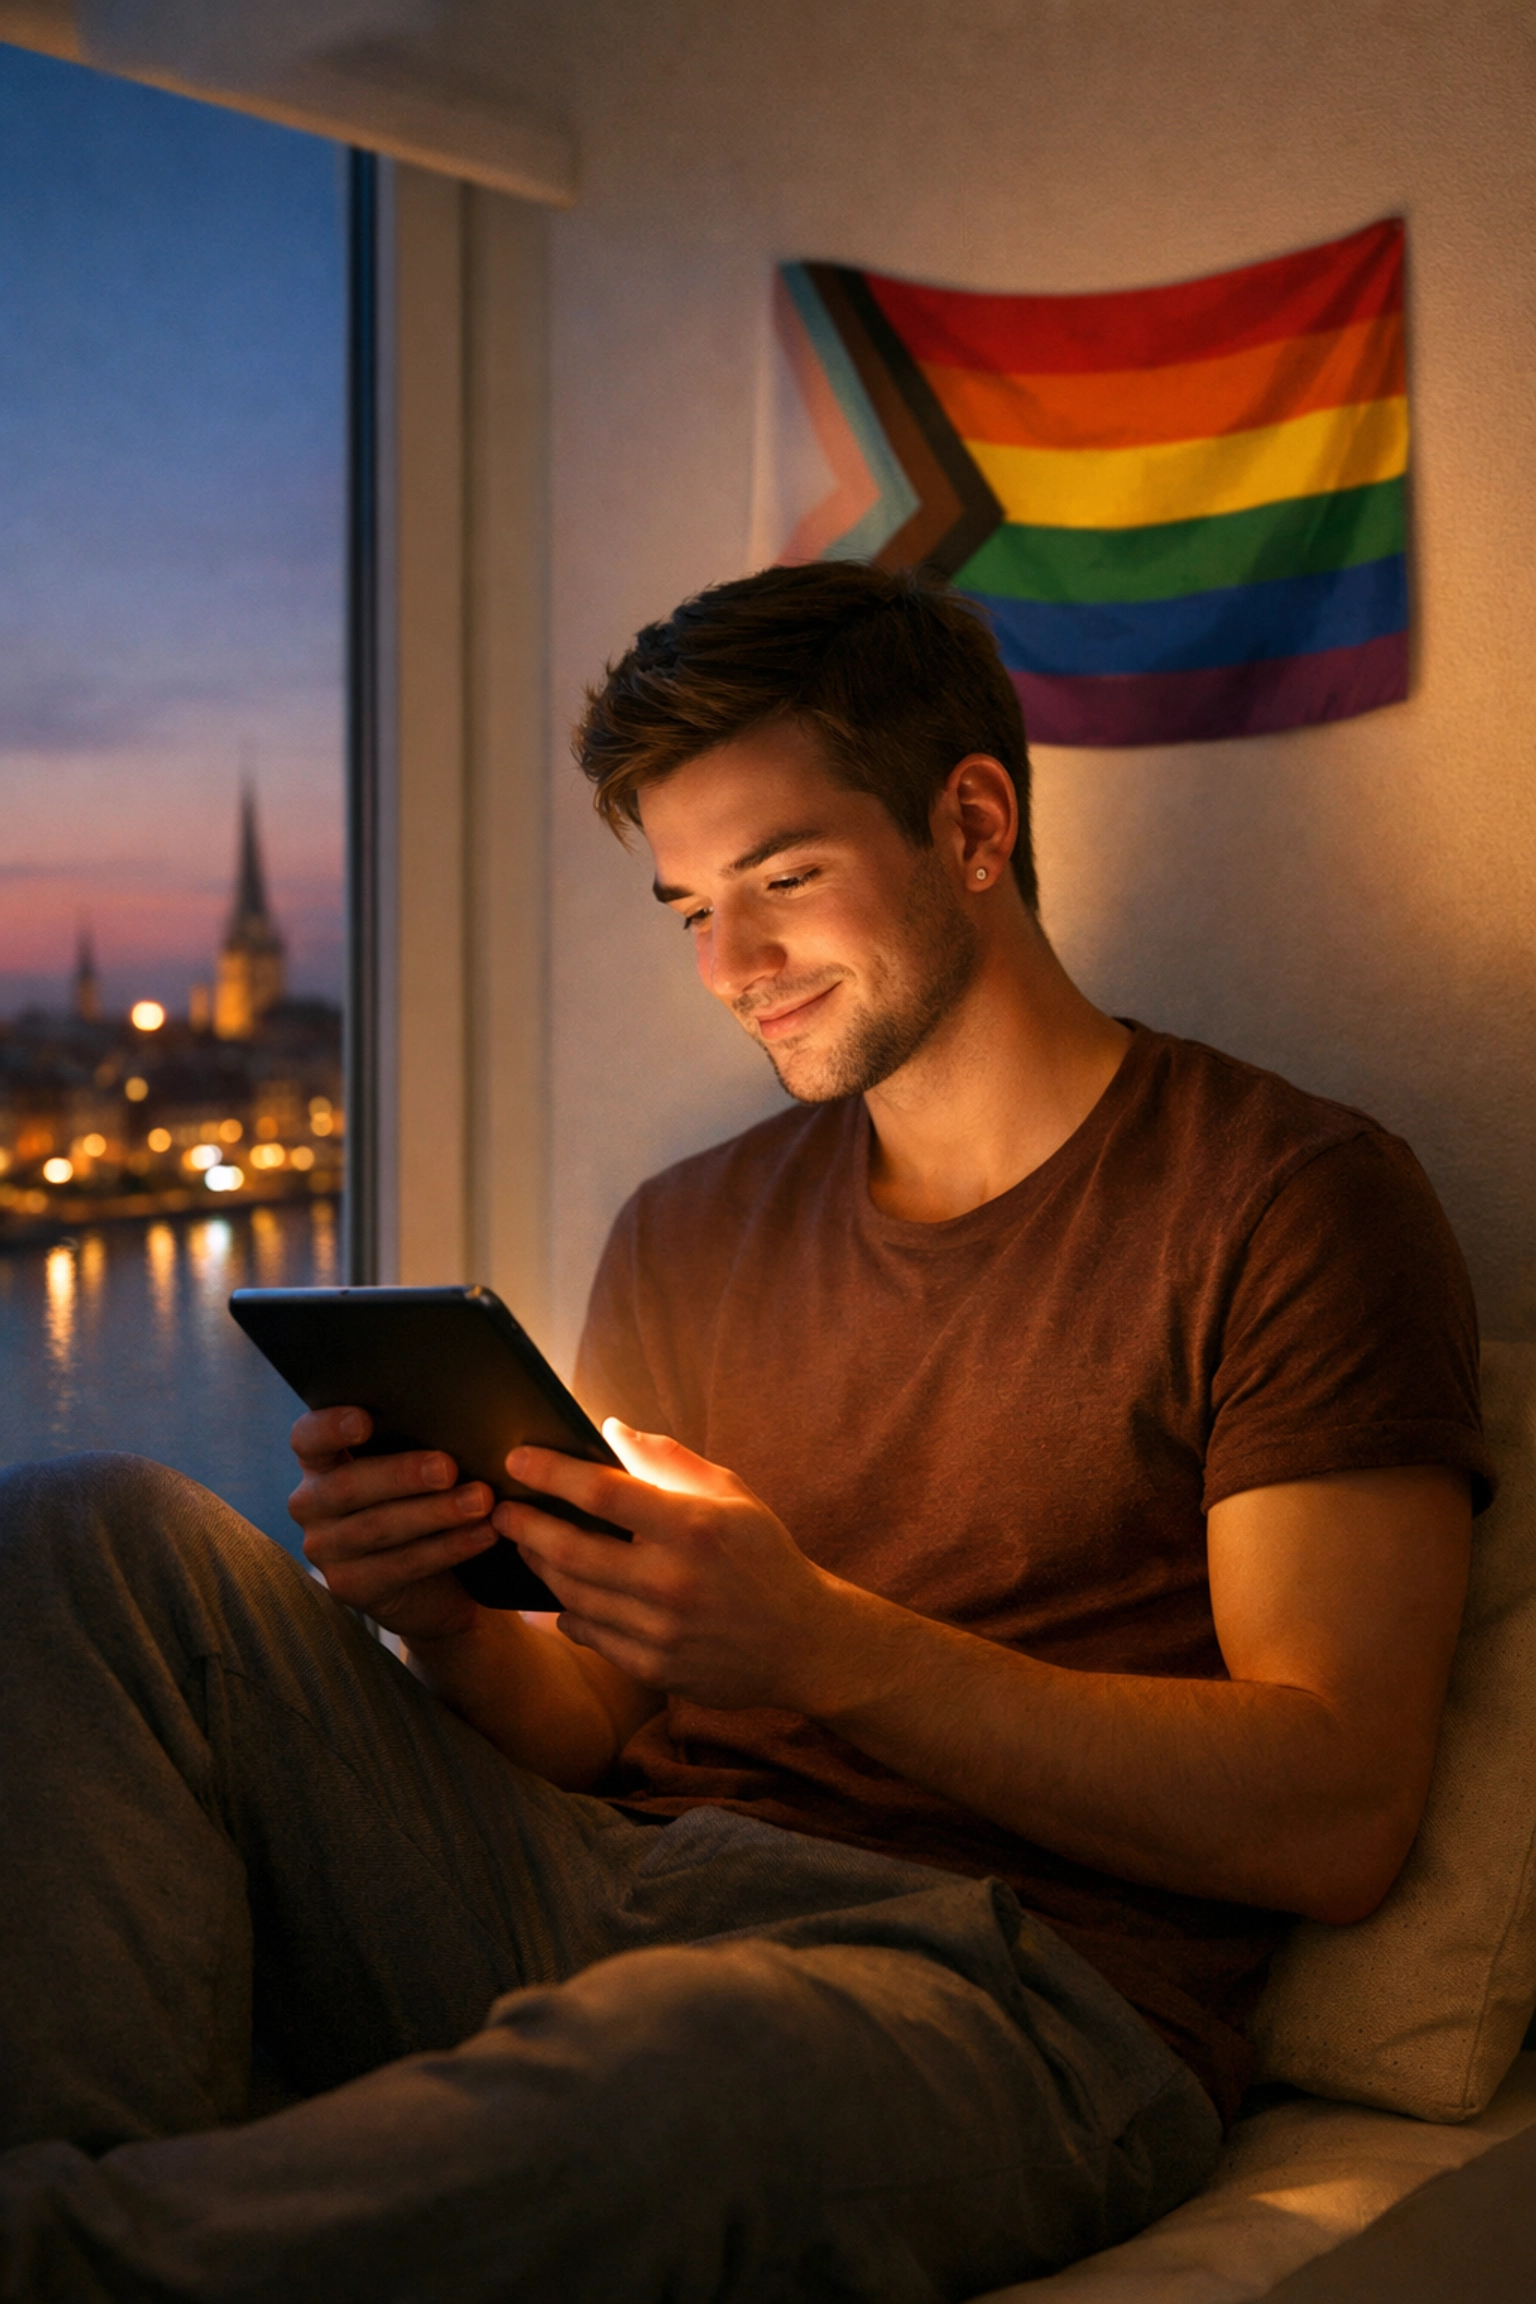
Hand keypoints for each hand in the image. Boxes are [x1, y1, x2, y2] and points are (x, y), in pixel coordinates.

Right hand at [287, 1406, 498, 1641]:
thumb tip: (458, 1419)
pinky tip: (483, 1533)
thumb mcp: (407, 1468)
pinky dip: (448, 1547)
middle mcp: (311, 1504)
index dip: (329, 1427)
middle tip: (449, 1469)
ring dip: (435, 1512)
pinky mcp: (351, 1586)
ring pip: (378, 1527)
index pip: (307, 1438)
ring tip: (481, 1501)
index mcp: (319, 1462)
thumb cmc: (418, 1499)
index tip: (365, 1421)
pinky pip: (402, 1564)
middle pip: (348, 1486)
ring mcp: (325, 1549)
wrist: (431, 1580)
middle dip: (402, 1475)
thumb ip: (413, 1441)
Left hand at [492, 1422, 849, 1709]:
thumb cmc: (763, 1555)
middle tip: (501, 1510)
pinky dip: (569, 1613)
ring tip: (526, 1544)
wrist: (803, 1641)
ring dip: (541, 1567)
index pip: (603, 1493)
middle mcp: (673, 1580)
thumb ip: (667, 1460)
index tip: (517, 1458)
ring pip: (574, 1597)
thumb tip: (609, 1429)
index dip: (551, 1472)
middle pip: (573, 1551)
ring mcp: (661, 1631)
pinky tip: (562, 1595)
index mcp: (693, 1526)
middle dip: (526, 1526)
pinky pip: (591, 1636)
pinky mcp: (655, 1668)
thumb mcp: (730, 1493)